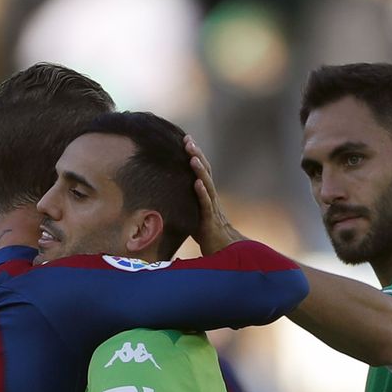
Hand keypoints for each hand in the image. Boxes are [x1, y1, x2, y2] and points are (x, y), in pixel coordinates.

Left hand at [184, 135, 247, 254]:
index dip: (195, 154)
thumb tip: (167, 195)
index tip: (186, 139)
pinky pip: (206, 204)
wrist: (224, 252)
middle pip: (205, 172)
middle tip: (188, 140)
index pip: (201, 170)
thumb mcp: (193, 214)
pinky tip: (197, 183)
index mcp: (207, 194)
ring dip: (200, 170)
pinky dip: (202, 193)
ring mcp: (212, 208)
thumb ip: (185, 203)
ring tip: (192, 157)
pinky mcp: (210, 221)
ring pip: (206, 185)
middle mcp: (211, 197)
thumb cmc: (207, 235)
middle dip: (197, 155)